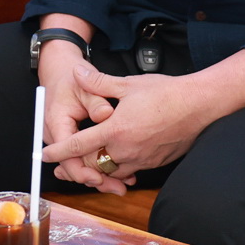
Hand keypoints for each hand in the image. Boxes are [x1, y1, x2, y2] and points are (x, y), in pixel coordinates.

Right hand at [39, 48, 122, 189]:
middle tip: (117, 188)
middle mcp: (56, 135)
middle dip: (95, 179)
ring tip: (121, 185)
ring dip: (98, 176)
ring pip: (79, 165)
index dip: (82, 170)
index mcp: (56, 123)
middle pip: (73, 166)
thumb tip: (106, 115)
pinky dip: (97, 166)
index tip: (99, 177)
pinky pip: (82, 157)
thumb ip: (96, 101)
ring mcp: (63, 139)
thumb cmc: (69, 78)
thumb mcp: (84, 86)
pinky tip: (117, 173)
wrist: (59, 72)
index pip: (66, 155)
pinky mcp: (71, 140)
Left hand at [42, 64, 211, 192]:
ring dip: (98, 168)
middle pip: (92, 164)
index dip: (58, 151)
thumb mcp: (128, 84)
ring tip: (87, 165)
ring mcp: (141, 159)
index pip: (78, 145)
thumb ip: (98, 82)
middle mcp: (126, 149)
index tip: (44, 156)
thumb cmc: (166, 93)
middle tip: (63, 167)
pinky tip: (115, 160)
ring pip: (110, 171)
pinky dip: (118, 168)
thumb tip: (78, 73)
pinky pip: (129, 170)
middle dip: (76, 166)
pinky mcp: (153, 163)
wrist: (199, 106)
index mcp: (115, 129)